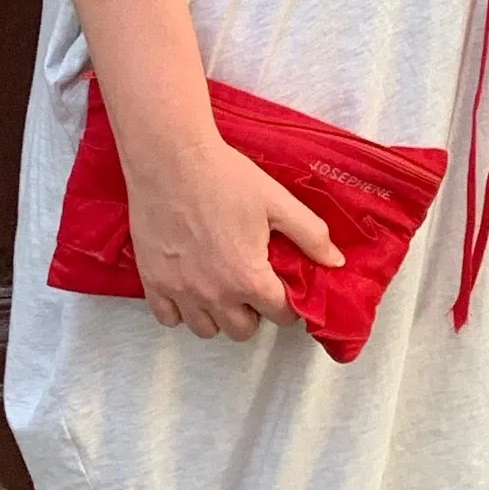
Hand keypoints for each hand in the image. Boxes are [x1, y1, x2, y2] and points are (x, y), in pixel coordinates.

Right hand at [123, 130, 343, 341]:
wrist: (170, 159)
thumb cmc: (224, 177)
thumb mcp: (277, 201)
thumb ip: (311, 235)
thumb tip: (335, 262)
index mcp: (249, 279)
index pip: (281, 315)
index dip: (288, 302)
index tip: (283, 286)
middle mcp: (215, 294)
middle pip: (243, 330)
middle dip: (254, 312)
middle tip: (252, 286)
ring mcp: (181, 291)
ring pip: (205, 329)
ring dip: (219, 316)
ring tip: (222, 289)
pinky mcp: (153, 281)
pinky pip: (168, 318)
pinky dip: (181, 311)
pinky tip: (189, 288)